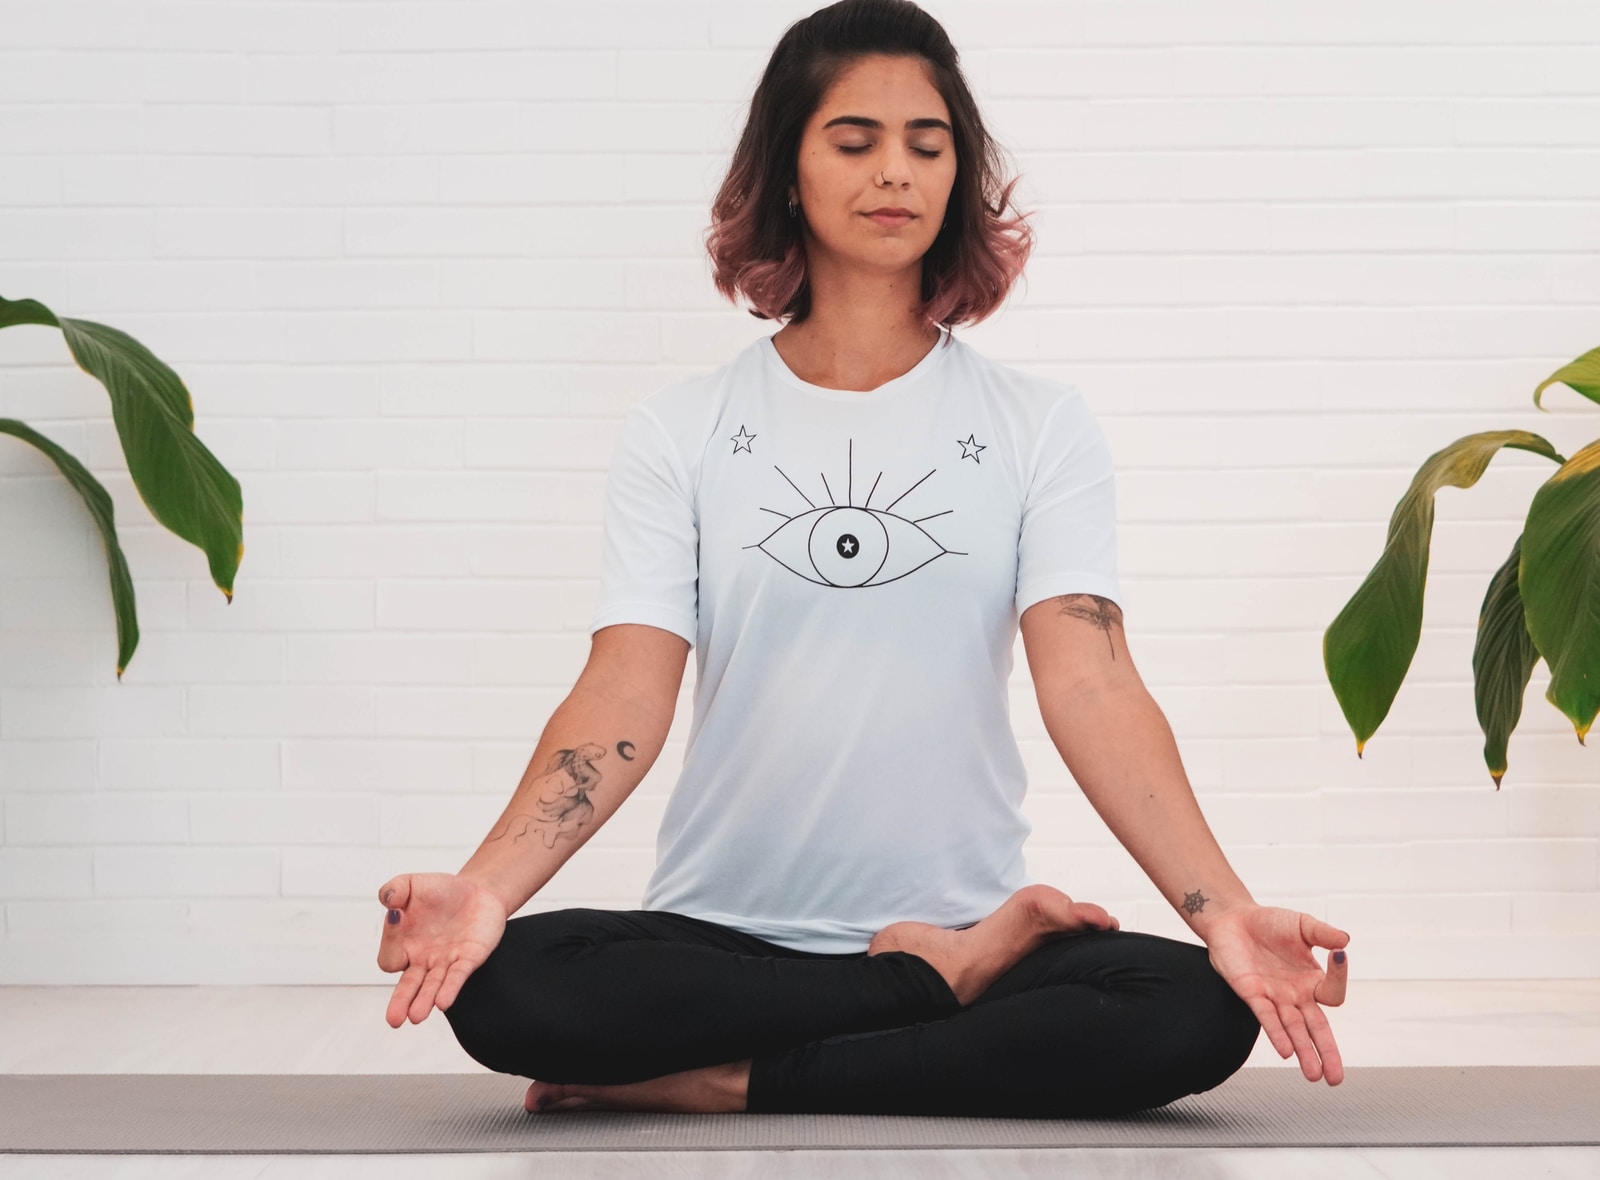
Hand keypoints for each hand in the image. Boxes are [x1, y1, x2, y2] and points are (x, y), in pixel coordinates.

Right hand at [376, 872, 507, 1027]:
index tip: (397, 914)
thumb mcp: (412, 883)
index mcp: (403, 945)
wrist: (478, 891)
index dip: (390, 940)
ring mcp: (445, 963)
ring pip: (432, 987)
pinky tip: (444, 1001)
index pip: (390, 956)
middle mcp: (422, 960)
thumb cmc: (440, 891)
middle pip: (408, 987)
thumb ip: (394, 889)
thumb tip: (389, 903)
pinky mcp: (468, 960)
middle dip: (400, 1002)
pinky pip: (457, 977)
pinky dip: (450, 989)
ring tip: (416, 1016)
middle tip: (394, 1020)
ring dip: (424, 1001)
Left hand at [1202, 904, 1349, 1084]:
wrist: (1233, 918)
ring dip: (1302, 1052)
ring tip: (1314, 1075)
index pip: (1332, 992)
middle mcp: (1295, 995)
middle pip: (1316, 1029)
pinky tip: (1286, 1051)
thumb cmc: (1269, 923)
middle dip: (1326, 1053)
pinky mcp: (1251, 994)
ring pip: (1292, 1030)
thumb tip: (1345, 941)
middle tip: (1336, 1078)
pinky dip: (1276, 1033)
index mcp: (1311, 980)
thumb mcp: (1302, 925)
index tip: (1338, 956)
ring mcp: (1274, 997)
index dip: (1339, 976)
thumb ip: (1323, 933)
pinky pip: (1266, 1017)